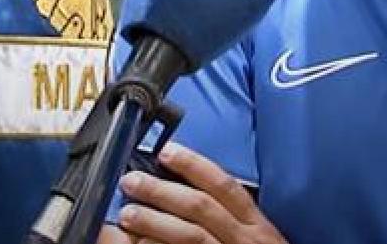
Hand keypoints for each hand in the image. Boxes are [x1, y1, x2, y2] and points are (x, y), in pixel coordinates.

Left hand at [113, 142, 286, 243]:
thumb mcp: (259, 240)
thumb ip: (233, 218)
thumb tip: (188, 193)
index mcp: (256, 226)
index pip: (224, 186)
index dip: (194, 165)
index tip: (167, 151)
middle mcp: (244, 241)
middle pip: (200, 207)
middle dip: (162, 191)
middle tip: (132, 181)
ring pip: (191, 236)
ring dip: (155, 222)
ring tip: (128, 215)